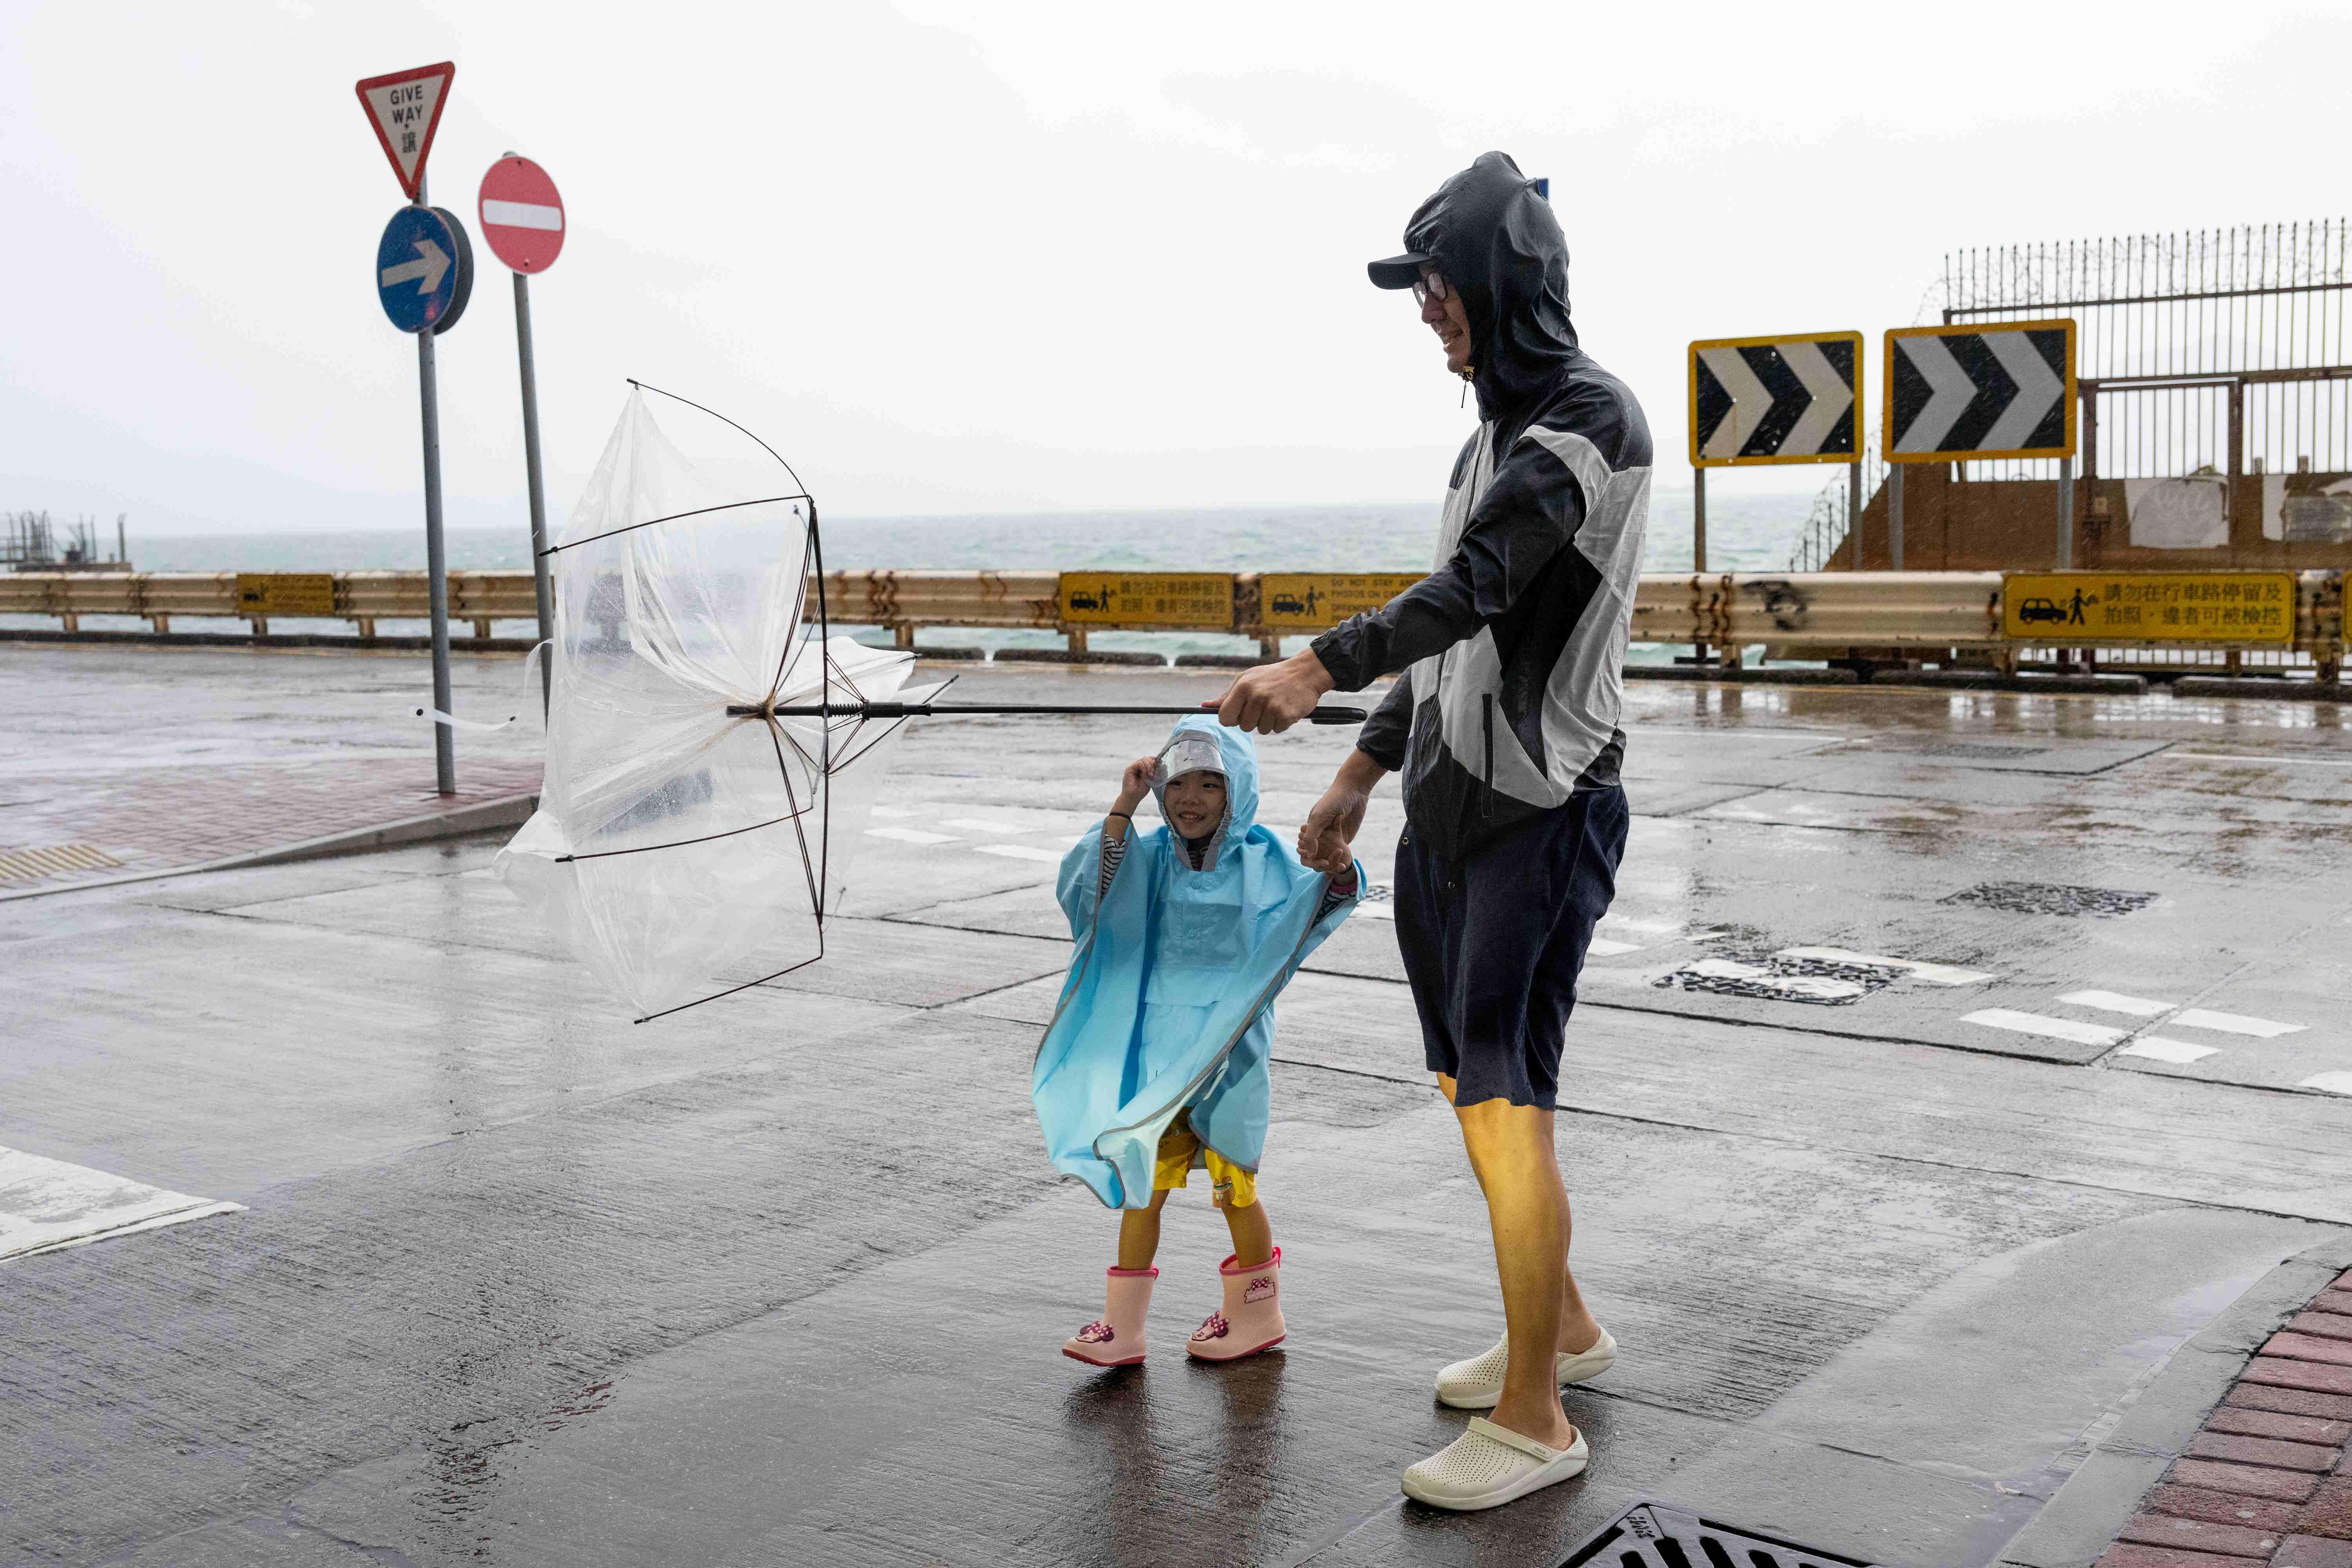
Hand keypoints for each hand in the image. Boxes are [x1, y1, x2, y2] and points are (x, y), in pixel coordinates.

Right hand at [1114, 755, 1156, 814]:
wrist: (1133, 797)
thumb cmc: (1141, 790)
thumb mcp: (1150, 779)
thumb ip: (1153, 771)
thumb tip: (1158, 763)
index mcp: (1142, 768)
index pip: (1149, 759)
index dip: (1155, 762)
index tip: (1158, 768)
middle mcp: (1137, 766)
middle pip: (1147, 758)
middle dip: (1152, 765)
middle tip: (1153, 774)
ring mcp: (1133, 767)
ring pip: (1144, 759)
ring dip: (1149, 767)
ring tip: (1150, 776)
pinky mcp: (1129, 768)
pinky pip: (1139, 763)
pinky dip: (1144, 769)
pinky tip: (1145, 776)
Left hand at [1212, 649, 1335, 735]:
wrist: (1305, 673)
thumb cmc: (1272, 676)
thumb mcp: (1247, 679)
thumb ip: (1226, 696)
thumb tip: (1204, 707)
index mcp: (1243, 687)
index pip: (1225, 717)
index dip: (1231, 719)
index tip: (1238, 715)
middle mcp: (1256, 696)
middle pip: (1244, 726)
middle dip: (1252, 720)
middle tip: (1264, 705)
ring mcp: (1272, 706)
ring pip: (1261, 730)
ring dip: (1268, 722)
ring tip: (1276, 705)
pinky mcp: (1286, 715)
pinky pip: (1277, 730)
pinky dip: (1281, 723)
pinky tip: (1286, 708)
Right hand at [1296, 751, 1383, 874]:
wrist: (1354, 792)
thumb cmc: (1333, 801)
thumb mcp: (1319, 817)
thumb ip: (1311, 836)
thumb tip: (1310, 855)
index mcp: (1310, 828)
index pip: (1304, 847)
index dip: (1308, 855)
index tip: (1316, 859)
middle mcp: (1319, 834)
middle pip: (1315, 854)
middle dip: (1319, 862)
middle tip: (1327, 863)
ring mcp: (1331, 837)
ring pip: (1327, 855)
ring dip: (1330, 862)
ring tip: (1336, 865)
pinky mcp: (1344, 839)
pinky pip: (1339, 852)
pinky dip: (1340, 860)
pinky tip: (1343, 865)